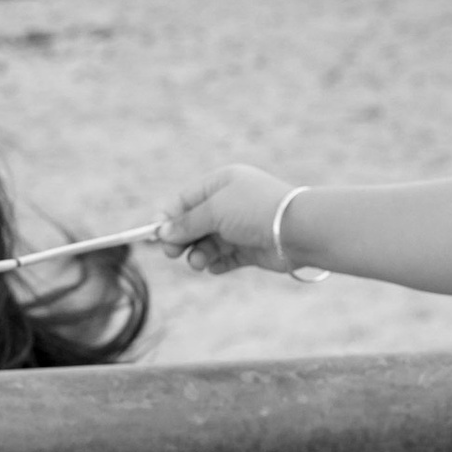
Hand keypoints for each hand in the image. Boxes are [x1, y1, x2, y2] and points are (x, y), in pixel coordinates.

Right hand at [158, 167, 301, 276]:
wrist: (298, 230)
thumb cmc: (255, 211)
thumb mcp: (214, 210)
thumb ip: (186, 223)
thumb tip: (162, 232)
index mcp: (221, 183)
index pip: (185, 200)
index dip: (167, 218)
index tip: (152, 237)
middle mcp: (231, 203)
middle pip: (194, 223)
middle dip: (181, 239)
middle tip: (172, 253)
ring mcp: (241, 227)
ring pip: (208, 243)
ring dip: (198, 254)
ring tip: (199, 262)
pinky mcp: (251, 249)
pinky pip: (225, 258)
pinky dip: (216, 263)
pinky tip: (214, 267)